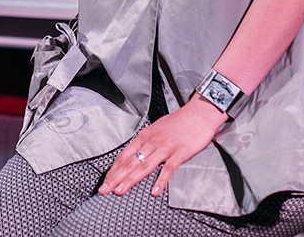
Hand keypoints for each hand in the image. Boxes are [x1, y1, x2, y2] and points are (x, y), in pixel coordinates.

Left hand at [98, 96, 227, 196]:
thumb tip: (135, 155)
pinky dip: (161, 180)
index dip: (113, 169)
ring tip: (120, 191)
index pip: (124, 155)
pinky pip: (168, 168)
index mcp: (145, 136)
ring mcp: (165, 147)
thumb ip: (146, 143)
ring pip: (144, 166)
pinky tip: (154, 191)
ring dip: (130, 180)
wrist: (199, 113)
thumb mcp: (157, 129)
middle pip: (130, 162)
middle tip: (104, 190)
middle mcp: (152, 142)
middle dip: (115, 178)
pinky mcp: (180, 153)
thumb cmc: (179, 122)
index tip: (105, 181)